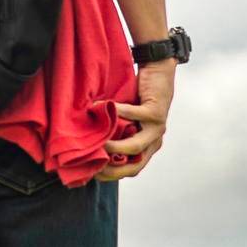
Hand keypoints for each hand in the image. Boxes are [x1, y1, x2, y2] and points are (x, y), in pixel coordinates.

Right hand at [93, 60, 175, 181]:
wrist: (159, 71)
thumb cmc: (138, 95)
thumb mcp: (125, 120)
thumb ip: (114, 132)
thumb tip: (87, 143)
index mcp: (149, 146)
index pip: (132, 170)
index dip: (113, 175)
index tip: (92, 173)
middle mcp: (155, 140)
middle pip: (135, 165)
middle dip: (112, 168)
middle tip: (92, 163)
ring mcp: (157, 128)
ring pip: (136, 147)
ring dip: (114, 146)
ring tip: (97, 141)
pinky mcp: (155, 113)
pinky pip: (133, 116)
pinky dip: (115, 113)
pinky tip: (100, 107)